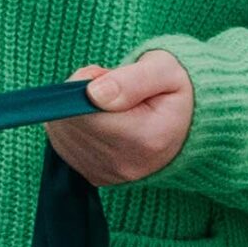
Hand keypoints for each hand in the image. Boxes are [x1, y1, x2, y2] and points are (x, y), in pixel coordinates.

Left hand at [46, 52, 193, 185]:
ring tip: (105, 101)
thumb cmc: (174, 90)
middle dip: (78, 95)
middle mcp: (125, 164)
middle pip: (71, 121)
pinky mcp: (93, 176)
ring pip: (61, 131)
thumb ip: (132, 80)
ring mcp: (107, 174)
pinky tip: (97, 118)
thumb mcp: (165, 70)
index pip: (88, 112)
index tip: (103, 75)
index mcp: (147, 138)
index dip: (85, 86)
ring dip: (73, 109)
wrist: (186, 124)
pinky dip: (71, 124)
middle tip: (105, 84)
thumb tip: (93, 94)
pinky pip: (61, 142)